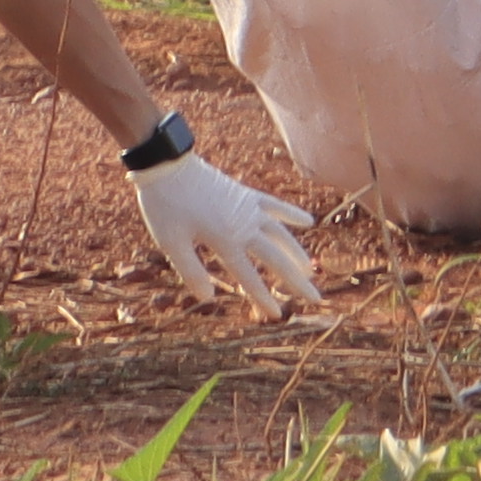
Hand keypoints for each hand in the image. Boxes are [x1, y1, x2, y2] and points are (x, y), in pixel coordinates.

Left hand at [127, 144, 322, 306]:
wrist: (167, 165)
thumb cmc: (165, 207)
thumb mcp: (171, 243)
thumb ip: (191, 271)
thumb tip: (209, 298)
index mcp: (225, 241)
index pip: (250, 277)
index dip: (263, 298)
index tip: (277, 315)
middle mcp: (244, 226)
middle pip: (276, 258)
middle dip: (296, 280)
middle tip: (315, 297)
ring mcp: (248, 208)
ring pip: (281, 234)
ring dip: (297, 253)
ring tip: (310, 269)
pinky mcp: (246, 195)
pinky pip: (275, 206)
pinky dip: (291, 214)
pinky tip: (308, 222)